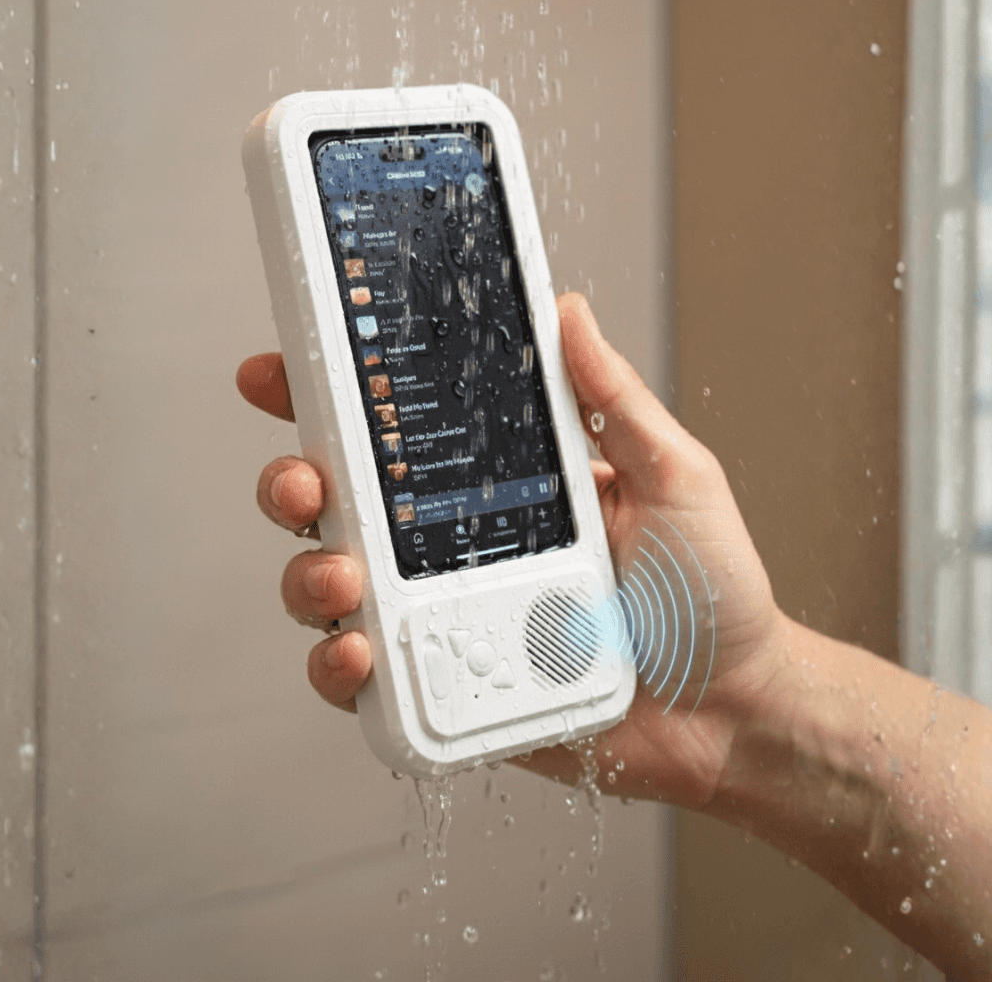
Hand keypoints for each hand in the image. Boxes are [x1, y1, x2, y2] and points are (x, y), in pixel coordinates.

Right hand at [237, 294, 789, 808]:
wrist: (734, 708)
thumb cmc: (709, 594)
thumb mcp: (673, 477)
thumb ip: (616, 400)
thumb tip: (567, 311)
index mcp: (499, 485)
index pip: (400, 432)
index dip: (331, 400)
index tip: (285, 369)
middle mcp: (455, 547)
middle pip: (340, 506)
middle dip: (294, 482)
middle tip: (305, 478)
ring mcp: (444, 618)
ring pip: (333, 587)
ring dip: (310, 572)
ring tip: (345, 575)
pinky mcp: (447, 688)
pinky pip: (367, 679)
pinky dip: (338, 665)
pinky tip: (359, 651)